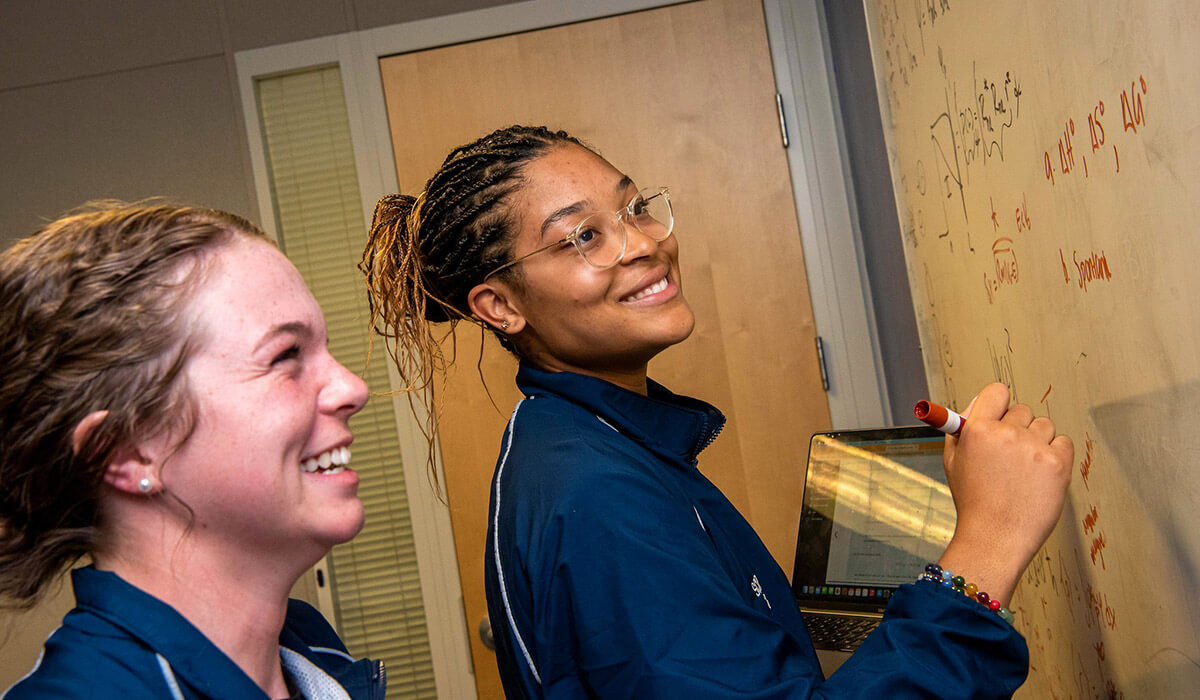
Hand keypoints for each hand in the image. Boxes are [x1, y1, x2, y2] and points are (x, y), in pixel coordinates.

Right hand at [937, 383, 1073, 604]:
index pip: (997, 391)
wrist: (995, 538)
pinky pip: (1064, 442)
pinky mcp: (1058, 464)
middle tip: (1010, 455)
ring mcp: (1034, 448)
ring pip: (1045, 425)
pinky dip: (1055, 454)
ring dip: (1037, 440)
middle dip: (1017, 428)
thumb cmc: (974, 503)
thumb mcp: (953, 461)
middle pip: (1022, 410)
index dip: (999, 403)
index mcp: (977, 430)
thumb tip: (978, 404)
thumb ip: (961, 429)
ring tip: (1025, 469)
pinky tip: (1040, 474)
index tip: (999, 416)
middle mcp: (1006, 434)